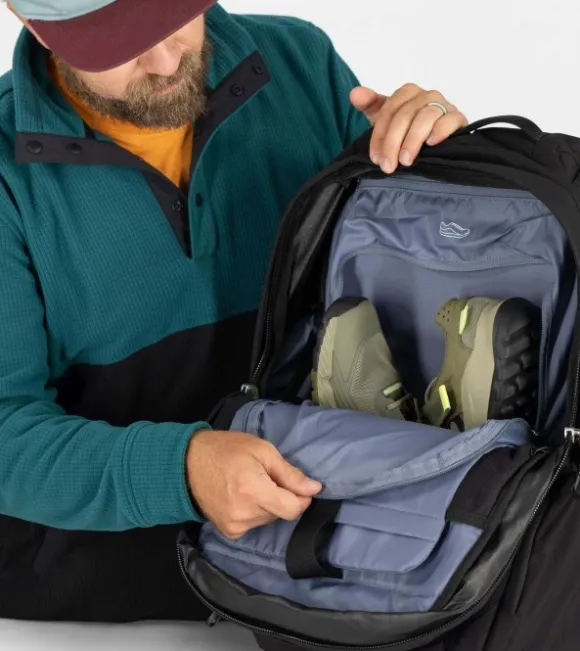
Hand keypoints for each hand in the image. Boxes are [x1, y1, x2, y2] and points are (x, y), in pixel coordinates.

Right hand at [186, 430, 321, 539]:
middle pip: (281, 513)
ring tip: (251, 484)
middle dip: (281, 496)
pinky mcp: (229, 532)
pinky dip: (255, 512)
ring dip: (268, 504)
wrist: (188, 463)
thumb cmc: (227, 450)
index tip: (299, 485)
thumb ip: (289, 473)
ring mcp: (235, 526)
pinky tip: (242, 496)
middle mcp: (245, 514)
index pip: (293, 509)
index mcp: (253, 490)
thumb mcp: (262, 450)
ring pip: (269, 519)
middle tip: (266, 476)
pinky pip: (254, 524)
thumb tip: (314, 489)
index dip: (302, 497)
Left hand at [350, 84, 467, 173]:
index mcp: (406, 93)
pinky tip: (431, 143)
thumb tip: (354, 94)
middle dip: (393, 142)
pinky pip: (450, 119)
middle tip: (388, 166)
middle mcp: (425, 95)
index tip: (375, 158)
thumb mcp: (384, 119)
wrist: (435, 144)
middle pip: (406, 114)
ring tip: (406, 161)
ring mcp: (443, 104)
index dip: (380, 135)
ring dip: (413, 140)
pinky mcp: (457, 118)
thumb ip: (370, 105)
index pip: (389, 109)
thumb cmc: (406, 130)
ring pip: (426, 116)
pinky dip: (440, 131)